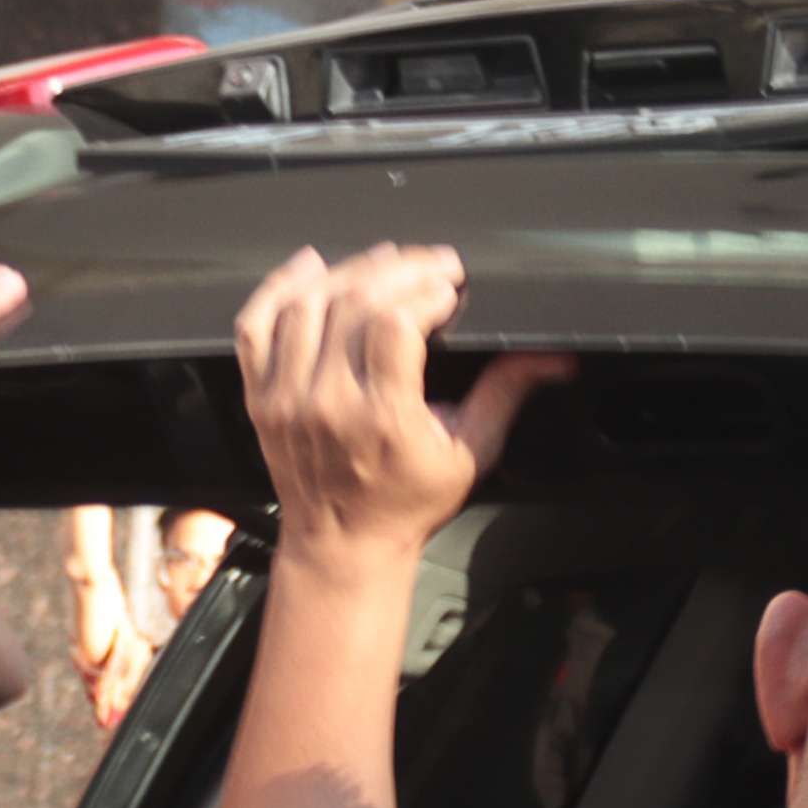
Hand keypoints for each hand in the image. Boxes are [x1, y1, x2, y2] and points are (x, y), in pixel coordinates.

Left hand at [231, 244, 569, 567]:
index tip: (450, 285)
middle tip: (428, 264)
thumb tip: (551, 357)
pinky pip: (256, 326)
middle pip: (354, 302)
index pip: (395, 323)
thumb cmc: (407, 504)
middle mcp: (328, 403)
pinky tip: (310, 266)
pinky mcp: (262, 396)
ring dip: (349, 270)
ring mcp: (287, 398)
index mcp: (383, 418)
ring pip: (308, 304)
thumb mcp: (469, 453)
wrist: (342, 546)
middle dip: (399, 268)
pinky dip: (279, 287)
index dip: (426, 290)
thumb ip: (504, 394)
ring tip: (384, 261)